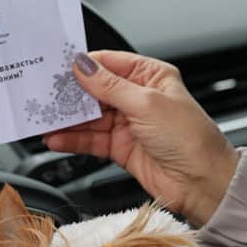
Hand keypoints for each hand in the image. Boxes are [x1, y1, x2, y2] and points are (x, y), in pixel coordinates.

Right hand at [44, 51, 238, 227]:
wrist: (203, 183)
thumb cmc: (191, 139)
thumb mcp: (147, 103)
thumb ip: (110, 86)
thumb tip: (84, 65)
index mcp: (151, 76)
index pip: (109, 63)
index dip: (83, 65)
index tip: (57, 68)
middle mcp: (139, 97)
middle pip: (95, 90)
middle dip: (70, 94)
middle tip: (44, 95)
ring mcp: (129, 123)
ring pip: (90, 117)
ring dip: (67, 120)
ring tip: (44, 119)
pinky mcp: (121, 147)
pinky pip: (91, 139)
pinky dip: (73, 139)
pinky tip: (56, 139)